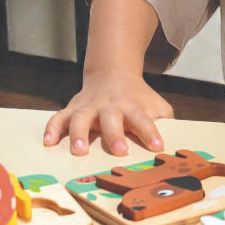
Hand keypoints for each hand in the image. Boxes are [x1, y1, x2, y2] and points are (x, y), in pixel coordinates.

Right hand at [43, 70, 173, 156]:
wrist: (113, 73)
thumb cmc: (138, 98)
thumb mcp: (155, 105)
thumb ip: (164, 121)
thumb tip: (176, 142)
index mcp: (132, 105)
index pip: (144, 119)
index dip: (150, 132)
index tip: (158, 146)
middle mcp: (109, 105)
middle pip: (111, 118)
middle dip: (115, 134)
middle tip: (120, 151)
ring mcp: (89, 106)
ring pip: (82, 118)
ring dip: (80, 134)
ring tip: (79, 151)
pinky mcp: (74, 108)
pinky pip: (59, 117)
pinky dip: (52, 128)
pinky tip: (48, 142)